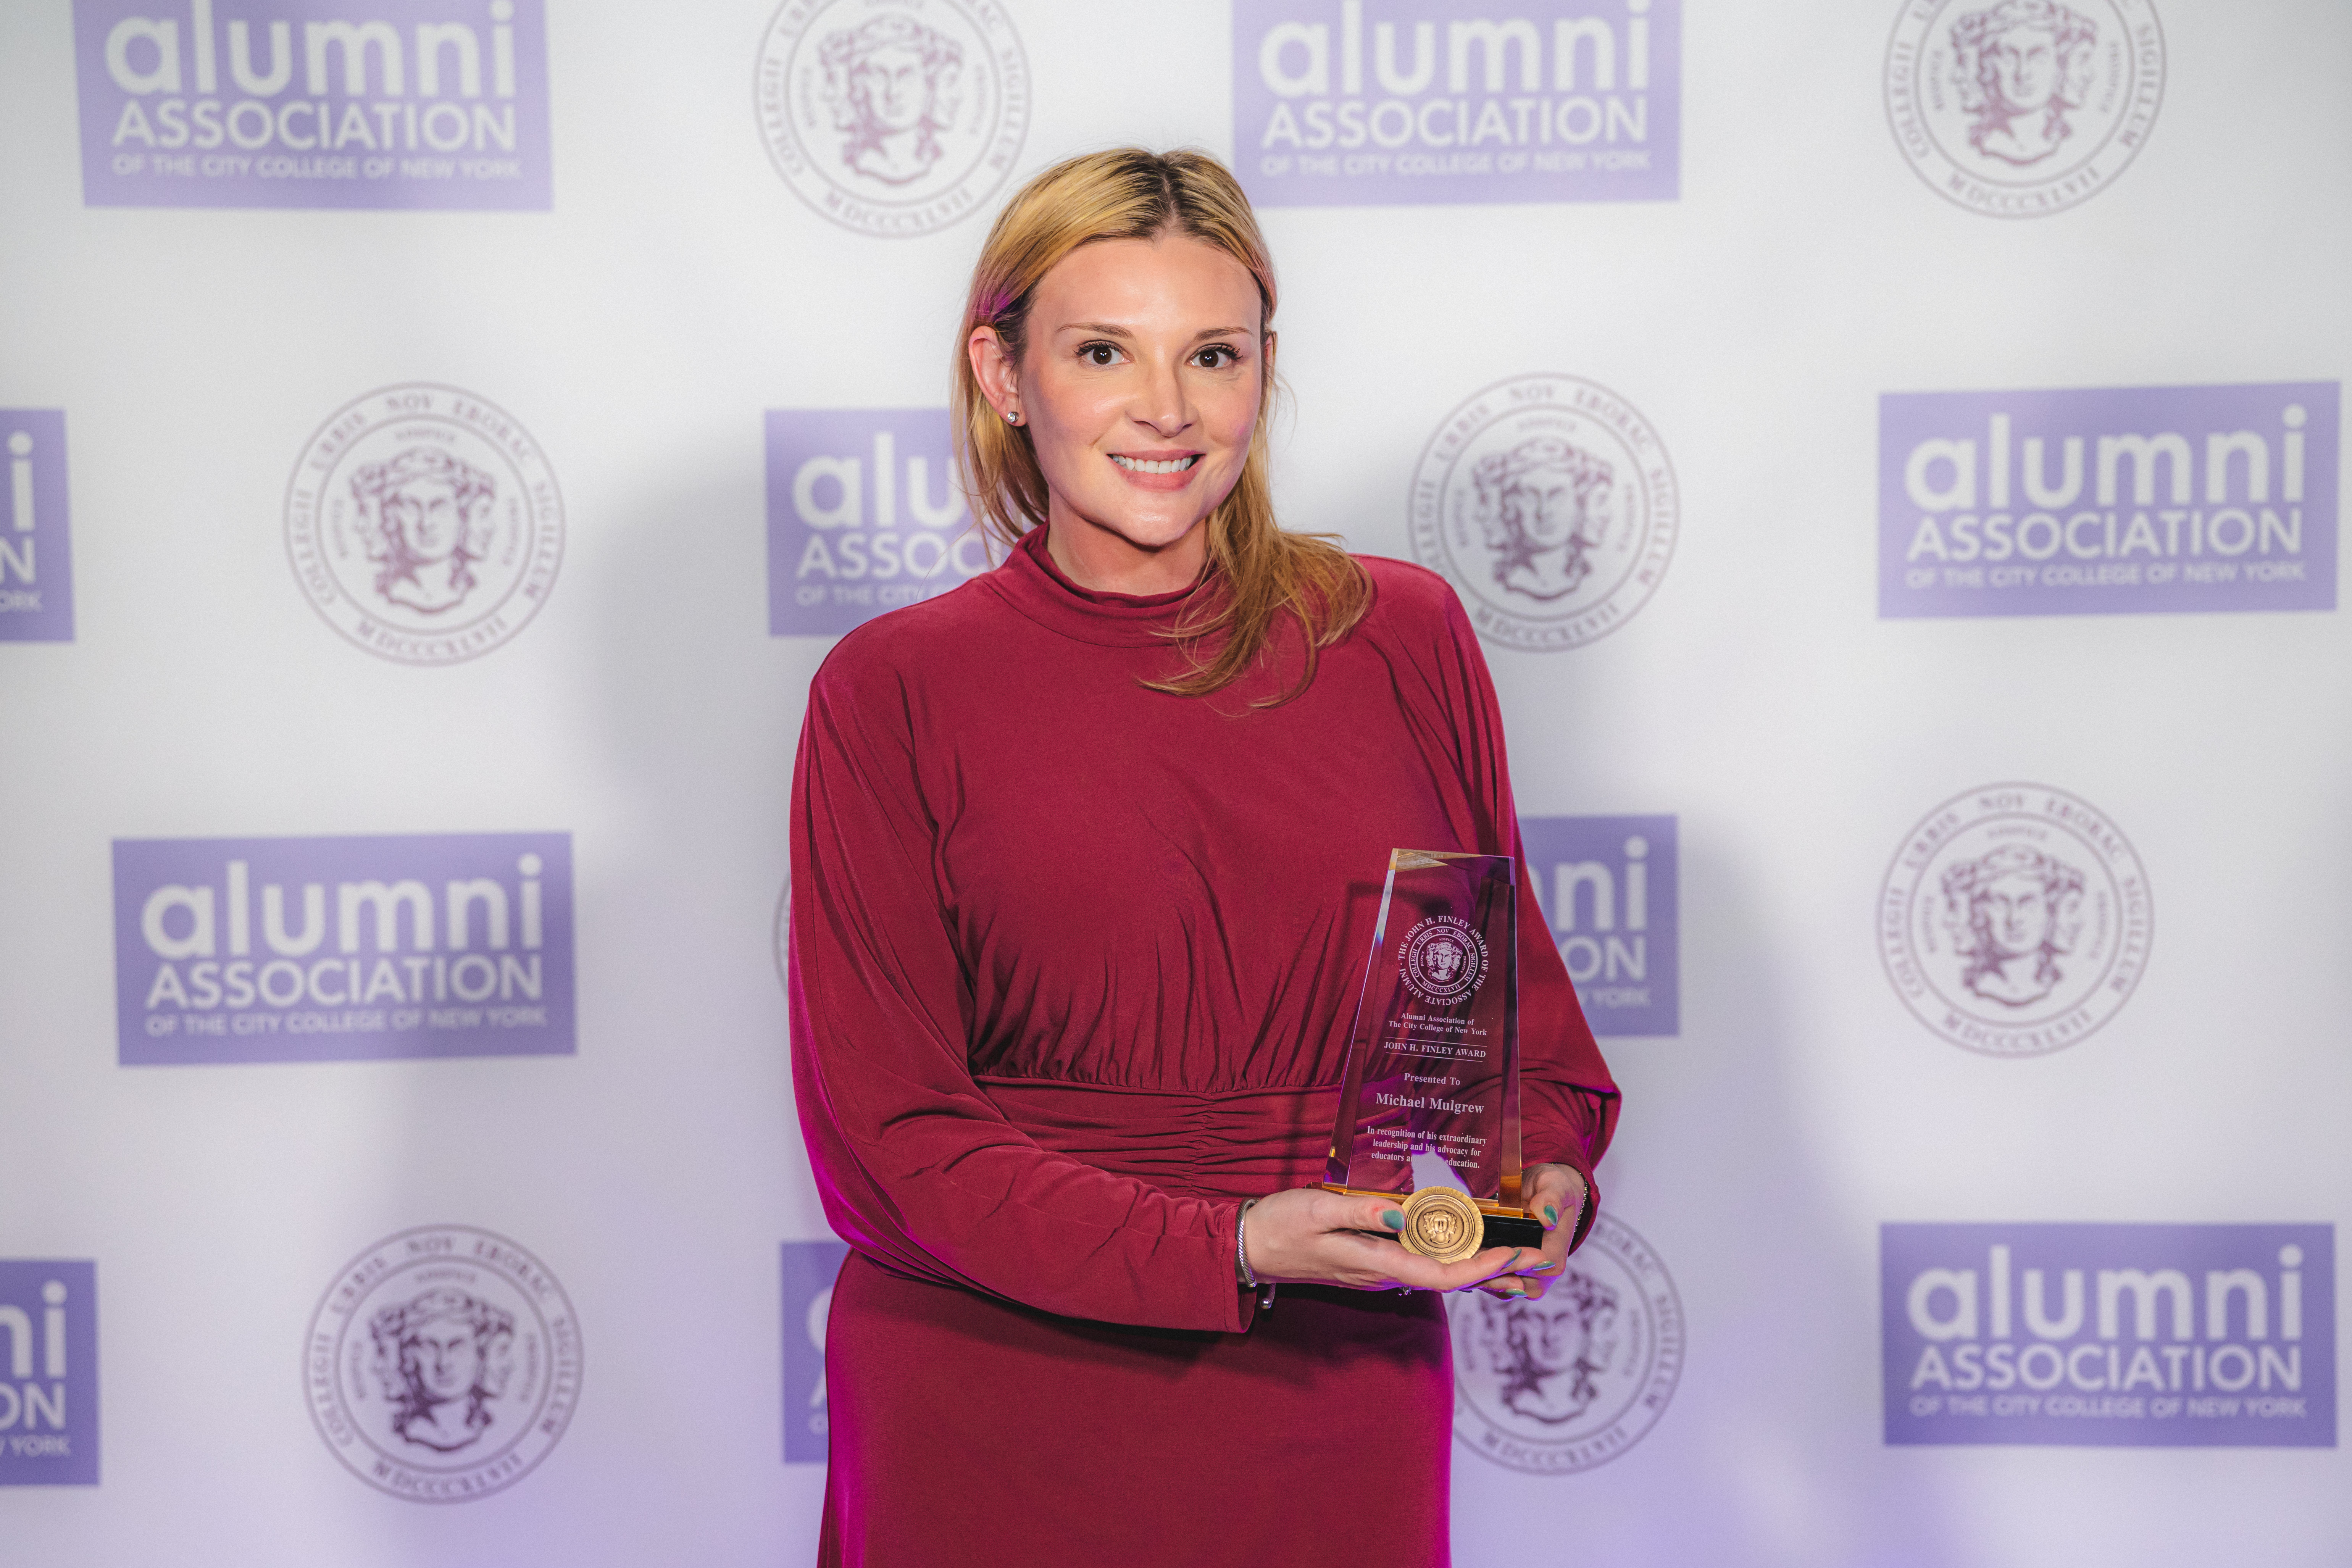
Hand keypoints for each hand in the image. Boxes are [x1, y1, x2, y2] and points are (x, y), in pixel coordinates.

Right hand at [1240, 1164, 1586, 1296]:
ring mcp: (1380, 1269)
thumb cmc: (1283, 1225)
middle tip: (1536, 1252)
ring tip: (1516, 1245)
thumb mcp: (1318, 1210)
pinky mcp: (1375, 1261)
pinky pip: (1423, 1262)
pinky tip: (1468, 1236)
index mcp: (1376, 1263)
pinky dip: (1452, 1253)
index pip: (1442, 1274)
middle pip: (1451, 1277)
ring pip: (1440, 1271)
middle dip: (1495, 1267)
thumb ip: (1361, 1213)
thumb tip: (1403, 1217)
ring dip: (1478, 1261)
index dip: (1482, 1267)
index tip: (1515, 1254)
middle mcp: (1385, 1273)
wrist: (1253, 1247)